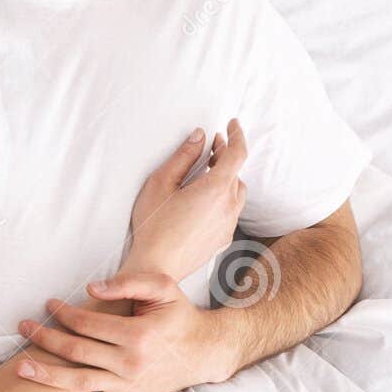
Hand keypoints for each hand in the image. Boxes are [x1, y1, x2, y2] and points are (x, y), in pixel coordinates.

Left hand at [15, 272, 238, 391]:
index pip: (87, 324)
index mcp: (137, 334)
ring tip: (20, 368)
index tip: (48, 305)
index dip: (63, 313)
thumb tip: (90, 289)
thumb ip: (127, 283)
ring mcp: (128, 385)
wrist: (205, 351)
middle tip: (23, 327)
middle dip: (45, 339)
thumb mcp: (162, 287)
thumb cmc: (179, 314)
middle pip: (76, 352)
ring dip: (47, 376)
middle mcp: (130, 363)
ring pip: (79, 382)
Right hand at [125, 119, 247, 280]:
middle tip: (211, 148)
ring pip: (236, 193)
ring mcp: (229, 225)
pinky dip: (223, 199)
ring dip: (226, 179)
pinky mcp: (223, 239)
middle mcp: (229, 206)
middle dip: (226, 156)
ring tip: (207, 175)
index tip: (232, 125)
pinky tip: (203, 202)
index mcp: (216, 188)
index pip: (238, 153)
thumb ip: (183, 156)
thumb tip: (199, 136)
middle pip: (236, 173)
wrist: (156, 267)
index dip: (237, 135)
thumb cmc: (153, 224)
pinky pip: (230, 212)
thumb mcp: (161, 182)